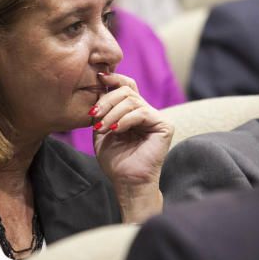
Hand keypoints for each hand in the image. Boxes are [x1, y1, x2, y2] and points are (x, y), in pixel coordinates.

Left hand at [90, 71, 171, 221]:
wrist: (126, 181)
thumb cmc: (115, 160)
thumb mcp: (102, 130)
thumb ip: (101, 110)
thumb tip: (98, 86)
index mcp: (132, 111)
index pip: (126, 86)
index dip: (114, 78)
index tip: (98, 77)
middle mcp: (146, 111)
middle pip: (127, 90)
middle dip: (107, 100)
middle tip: (94, 114)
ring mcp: (156, 118)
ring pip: (132, 100)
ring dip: (112, 113)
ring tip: (103, 128)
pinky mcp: (164, 126)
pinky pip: (142, 112)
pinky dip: (125, 120)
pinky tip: (116, 130)